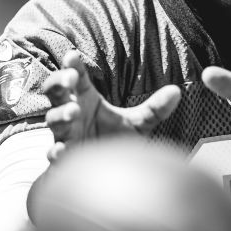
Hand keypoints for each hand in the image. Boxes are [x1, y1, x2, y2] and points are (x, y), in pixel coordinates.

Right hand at [41, 50, 180, 162]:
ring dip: (60, 113)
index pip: (76, 76)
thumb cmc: (114, 141)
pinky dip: (56, 151)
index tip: (73, 55)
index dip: (72, 65)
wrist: (105, 175)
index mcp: (86, 98)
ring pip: (52, 120)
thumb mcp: (138, 124)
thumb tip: (177, 91)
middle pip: (54, 91)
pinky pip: (54, 153)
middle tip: (71, 78)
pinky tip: (60, 150)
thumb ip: (155, 109)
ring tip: (74, 111)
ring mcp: (66, 135)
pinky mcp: (65, 158)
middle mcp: (72, 114)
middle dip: (58, 81)